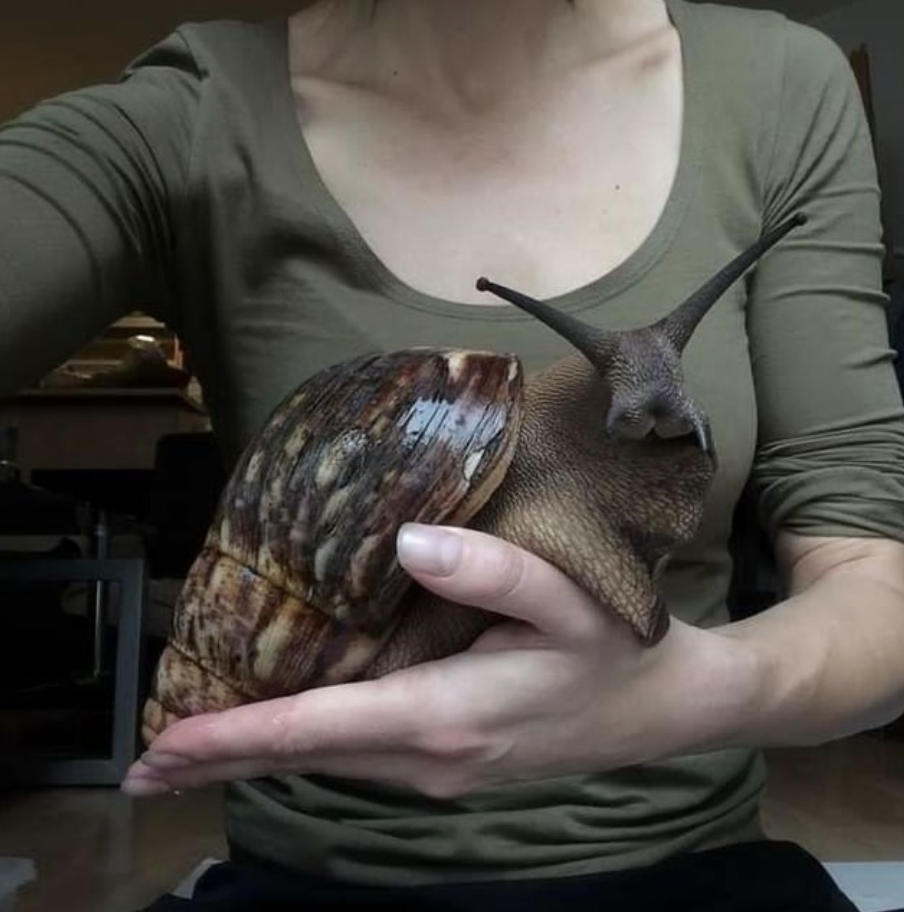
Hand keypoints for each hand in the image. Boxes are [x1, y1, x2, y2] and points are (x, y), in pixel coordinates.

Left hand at [122, 524, 757, 797]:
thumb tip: (408, 542)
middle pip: (306, 759)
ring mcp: (439, 773)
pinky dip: (305, 750)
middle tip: (147, 762)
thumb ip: (490, 569)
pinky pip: (357, 761)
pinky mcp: (449, 769)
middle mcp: (429, 759)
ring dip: (260, 757)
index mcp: (445, 715)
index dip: (233, 738)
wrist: (658, 711)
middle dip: (224, 760)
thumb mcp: (567, 599)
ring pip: (328, 765)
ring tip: (195, 748)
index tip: (163, 747)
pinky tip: (283, 734)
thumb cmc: (614, 649)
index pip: (315, 730)